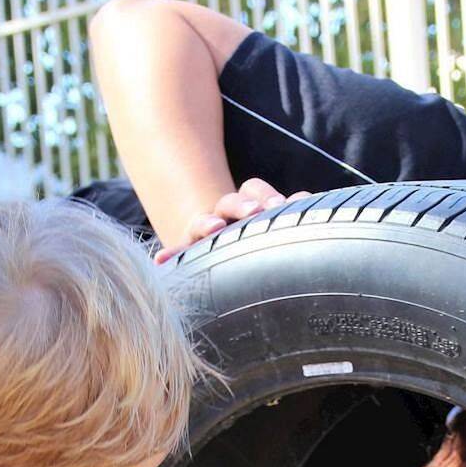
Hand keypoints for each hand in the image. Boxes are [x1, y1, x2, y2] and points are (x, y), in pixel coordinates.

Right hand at [155, 178, 311, 264]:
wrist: (246, 276)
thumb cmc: (269, 250)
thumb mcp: (280, 233)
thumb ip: (291, 216)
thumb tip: (304, 198)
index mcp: (249, 208)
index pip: (253, 191)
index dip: (265, 195)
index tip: (279, 203)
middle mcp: (226, 217)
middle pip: (229, 201)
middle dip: (241, 204)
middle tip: (255, 211)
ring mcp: (206, 235)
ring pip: (203, 223)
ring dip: (207, 223)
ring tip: (215, 227)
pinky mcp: (191, 254)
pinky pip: (179, 254)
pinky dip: (172, 255)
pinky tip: (161, 260)